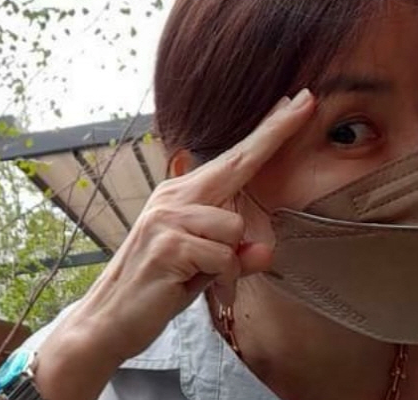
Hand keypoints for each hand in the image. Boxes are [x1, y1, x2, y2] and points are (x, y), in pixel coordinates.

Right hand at [34, 89, 313, 399]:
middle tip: (308, 99)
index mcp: (182, 195)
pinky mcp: (169, 243)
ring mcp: (168, 217)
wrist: (109, 318)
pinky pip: (223, 258)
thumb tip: (265, 250)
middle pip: (238, 161)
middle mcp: (174, 197)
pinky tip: (188, 283)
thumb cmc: (158, 287)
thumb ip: (235, 255)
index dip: (267, 133)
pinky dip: (218, 279)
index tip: (294, 104)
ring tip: (197, 276)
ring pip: (234, 227)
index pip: (233, 160)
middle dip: (277, 131)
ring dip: (226, 262)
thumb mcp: (204, 268)